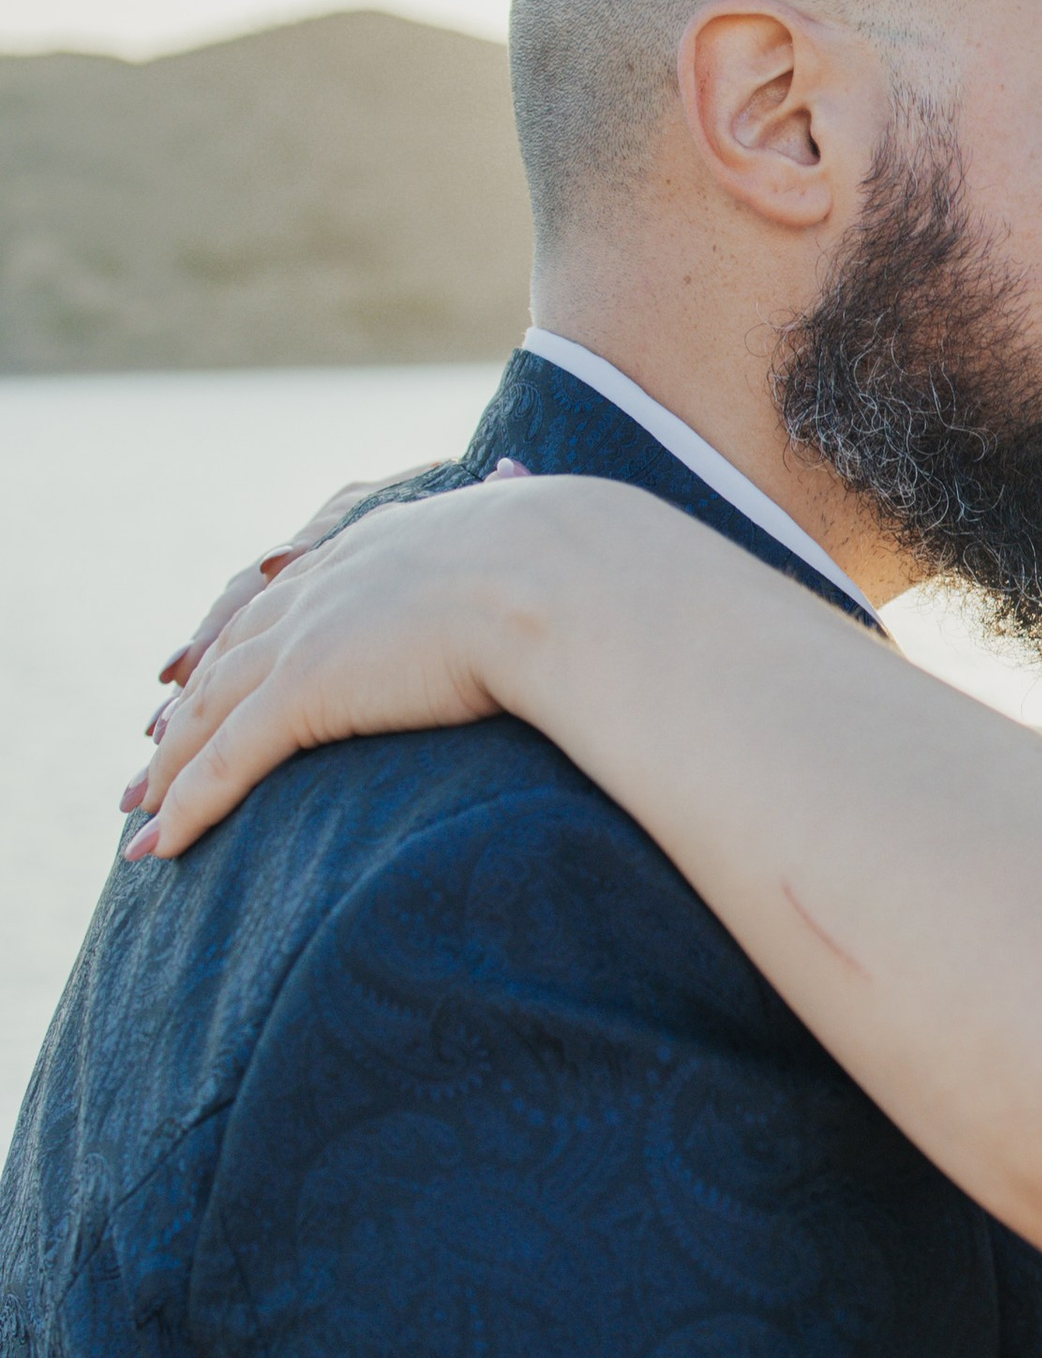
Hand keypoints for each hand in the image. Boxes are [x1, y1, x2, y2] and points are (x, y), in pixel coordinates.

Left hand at [128, 474, 569, 860]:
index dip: (249, 640)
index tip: (218, 674)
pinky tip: (161, 846)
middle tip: (150, 754)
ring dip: (166, 768)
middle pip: (231, 652)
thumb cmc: (586, 569)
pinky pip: (226, 760)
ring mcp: (310, 635)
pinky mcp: (305, 690)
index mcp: (382, 542)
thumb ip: (529, 541)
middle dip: (187, 708)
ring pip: (210, 712)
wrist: (570, 576)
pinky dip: (187, 805)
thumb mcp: (544, 542)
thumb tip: (555, 511)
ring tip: (138, 812)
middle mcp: (328, 582)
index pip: (292, 596)